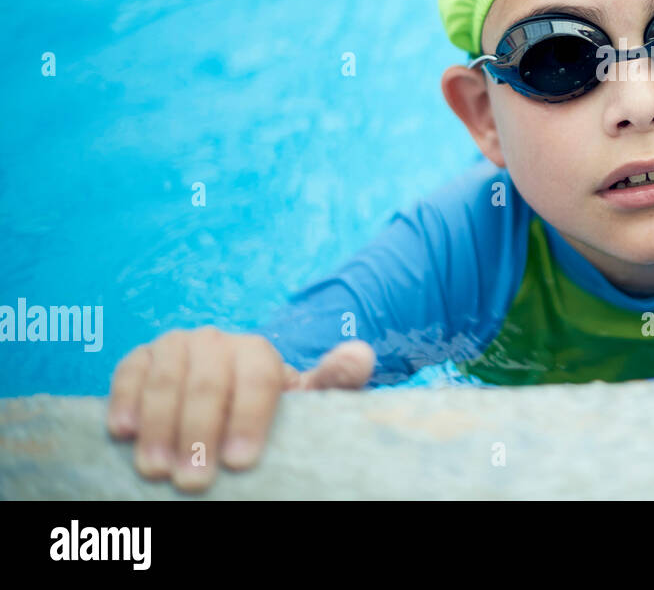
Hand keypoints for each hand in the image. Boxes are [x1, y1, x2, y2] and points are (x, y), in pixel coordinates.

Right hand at [106, 327, 375, 491]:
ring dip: (159, 425)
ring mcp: (177, 346)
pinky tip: (123, 432)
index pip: (257, 378)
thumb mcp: (302, 400)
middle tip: (193, 481)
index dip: (249, 419)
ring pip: (166, 378)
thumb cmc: (267, 410)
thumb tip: (361, 355)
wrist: (225, 398)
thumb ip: (332, 381)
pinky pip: (128, 371)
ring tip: (156, 469)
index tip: (241, 462)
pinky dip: (124, 399)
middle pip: (208, 382)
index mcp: (258, 352)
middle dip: (198, 434)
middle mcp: (217, 341)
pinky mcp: (141, 358)